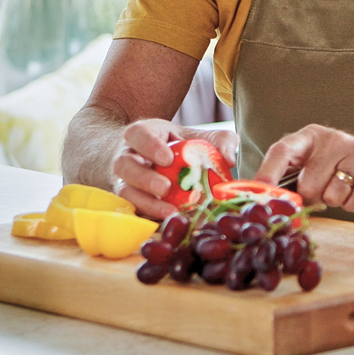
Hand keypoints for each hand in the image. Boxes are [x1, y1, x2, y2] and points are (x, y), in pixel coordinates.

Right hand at [110, 120, 238, 219]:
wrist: (162, 160)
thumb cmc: (182, 146)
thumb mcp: (200, 137)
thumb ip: (220, 141)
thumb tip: (229, 159)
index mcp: (143, 134)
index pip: (137, 134)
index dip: (149, 146)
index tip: (166, 159)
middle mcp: (129, 156)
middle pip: (124, 165)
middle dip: (143, 178)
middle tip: (165, 188)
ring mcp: (126, 180)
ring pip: (125, 191)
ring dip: (145, 202)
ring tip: (169, 211)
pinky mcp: (132, 202)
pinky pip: (134, 210)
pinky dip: (151, 216)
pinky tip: (169, 220)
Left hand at [253, 124, 353, 211]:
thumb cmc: (337, 169)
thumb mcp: (311, 163)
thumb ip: (288, 177)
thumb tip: (264, 199)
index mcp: (309, 136)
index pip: (282, 151)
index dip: (268, 172)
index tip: (260, 191)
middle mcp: (332, 139)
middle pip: (308, 184)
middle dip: (314, 197)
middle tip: (326, 188)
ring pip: (333, 196)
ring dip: (337, 201)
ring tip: (345, 187)